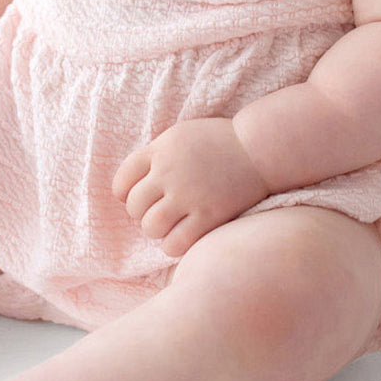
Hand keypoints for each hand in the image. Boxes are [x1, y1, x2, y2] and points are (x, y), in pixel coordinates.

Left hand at [112, 117, 270, 258]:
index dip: (125, 193)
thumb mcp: (180, 135)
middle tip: (158, 211)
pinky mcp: (209, 216)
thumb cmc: (219, 142)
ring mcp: (188, 195)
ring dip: (156, 230)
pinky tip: (182, 237)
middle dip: (142, 213)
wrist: (259, 148)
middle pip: (134, 206)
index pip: (122, 179)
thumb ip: (156, 156)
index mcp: (160, 149)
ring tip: (170, 225)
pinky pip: (175, 243)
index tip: (135, 197)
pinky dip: (173, 245)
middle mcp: (170, 172)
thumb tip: (130, 185)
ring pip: (151, 227)